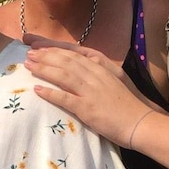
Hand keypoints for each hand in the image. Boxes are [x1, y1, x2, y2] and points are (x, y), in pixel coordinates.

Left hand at [23, 34, 164, 146]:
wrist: (140, 122)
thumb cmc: (128, 105)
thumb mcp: (113, 82)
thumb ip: (98, 74)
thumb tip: (81, 70)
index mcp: (101, 68)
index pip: (74, 54)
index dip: (55, 49)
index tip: (40, 47)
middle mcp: (95, 76)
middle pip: (65, 61)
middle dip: (45, 56)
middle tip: (29, 54)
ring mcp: (91, 91)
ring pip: (63, 75)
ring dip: (44, 69)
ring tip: (28, 66)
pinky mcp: (87, 108)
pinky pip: (64, 98)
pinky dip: (50, 93)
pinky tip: (37, 90)